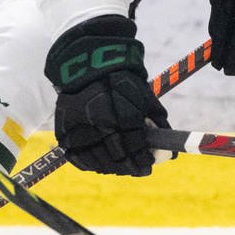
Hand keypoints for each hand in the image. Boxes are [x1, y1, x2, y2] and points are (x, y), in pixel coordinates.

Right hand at [44, 16, 166, 176]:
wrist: (88, 65)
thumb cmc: (122, 81)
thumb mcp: (145, 97)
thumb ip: (157, 124)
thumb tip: (169, 153)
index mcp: (122, 115)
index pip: (136, 148)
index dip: (144, 160)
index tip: (149, 164)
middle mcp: (100, 125)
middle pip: (117, 158)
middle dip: (131, 167)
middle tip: (139, 169)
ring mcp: (80, 130)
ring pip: (98, 161)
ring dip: (112, 168)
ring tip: (122, 166)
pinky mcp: (65, 132)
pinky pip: (78, 157)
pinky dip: (91, 163)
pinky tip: (102, 163)